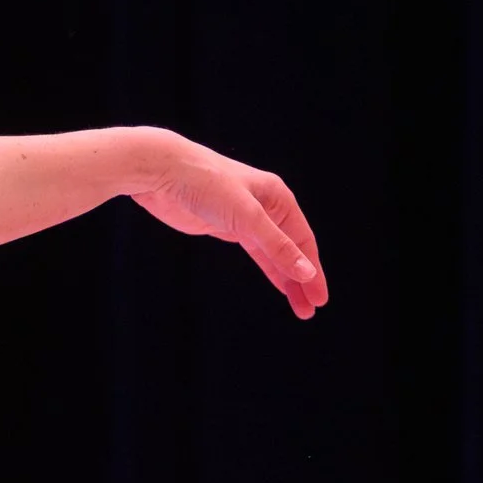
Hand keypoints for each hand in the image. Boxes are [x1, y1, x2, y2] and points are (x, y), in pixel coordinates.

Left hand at [124, 133, 327, 317]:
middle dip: (303, 279)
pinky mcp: (226, 226)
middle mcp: (266, 206)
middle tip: (311, 309)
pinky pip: (255, 251)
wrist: (163, 172)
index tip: (320, 298)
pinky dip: (268, 267)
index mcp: (278, 197)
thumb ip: (277, 246)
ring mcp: (246, 217)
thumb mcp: (247, 217)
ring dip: (286, 277)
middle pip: (292, 249)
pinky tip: (278, 282)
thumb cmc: (206, 183)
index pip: (303, 241)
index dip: (313, 271)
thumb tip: (305, 271)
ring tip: (298, 305)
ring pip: (273, 253)